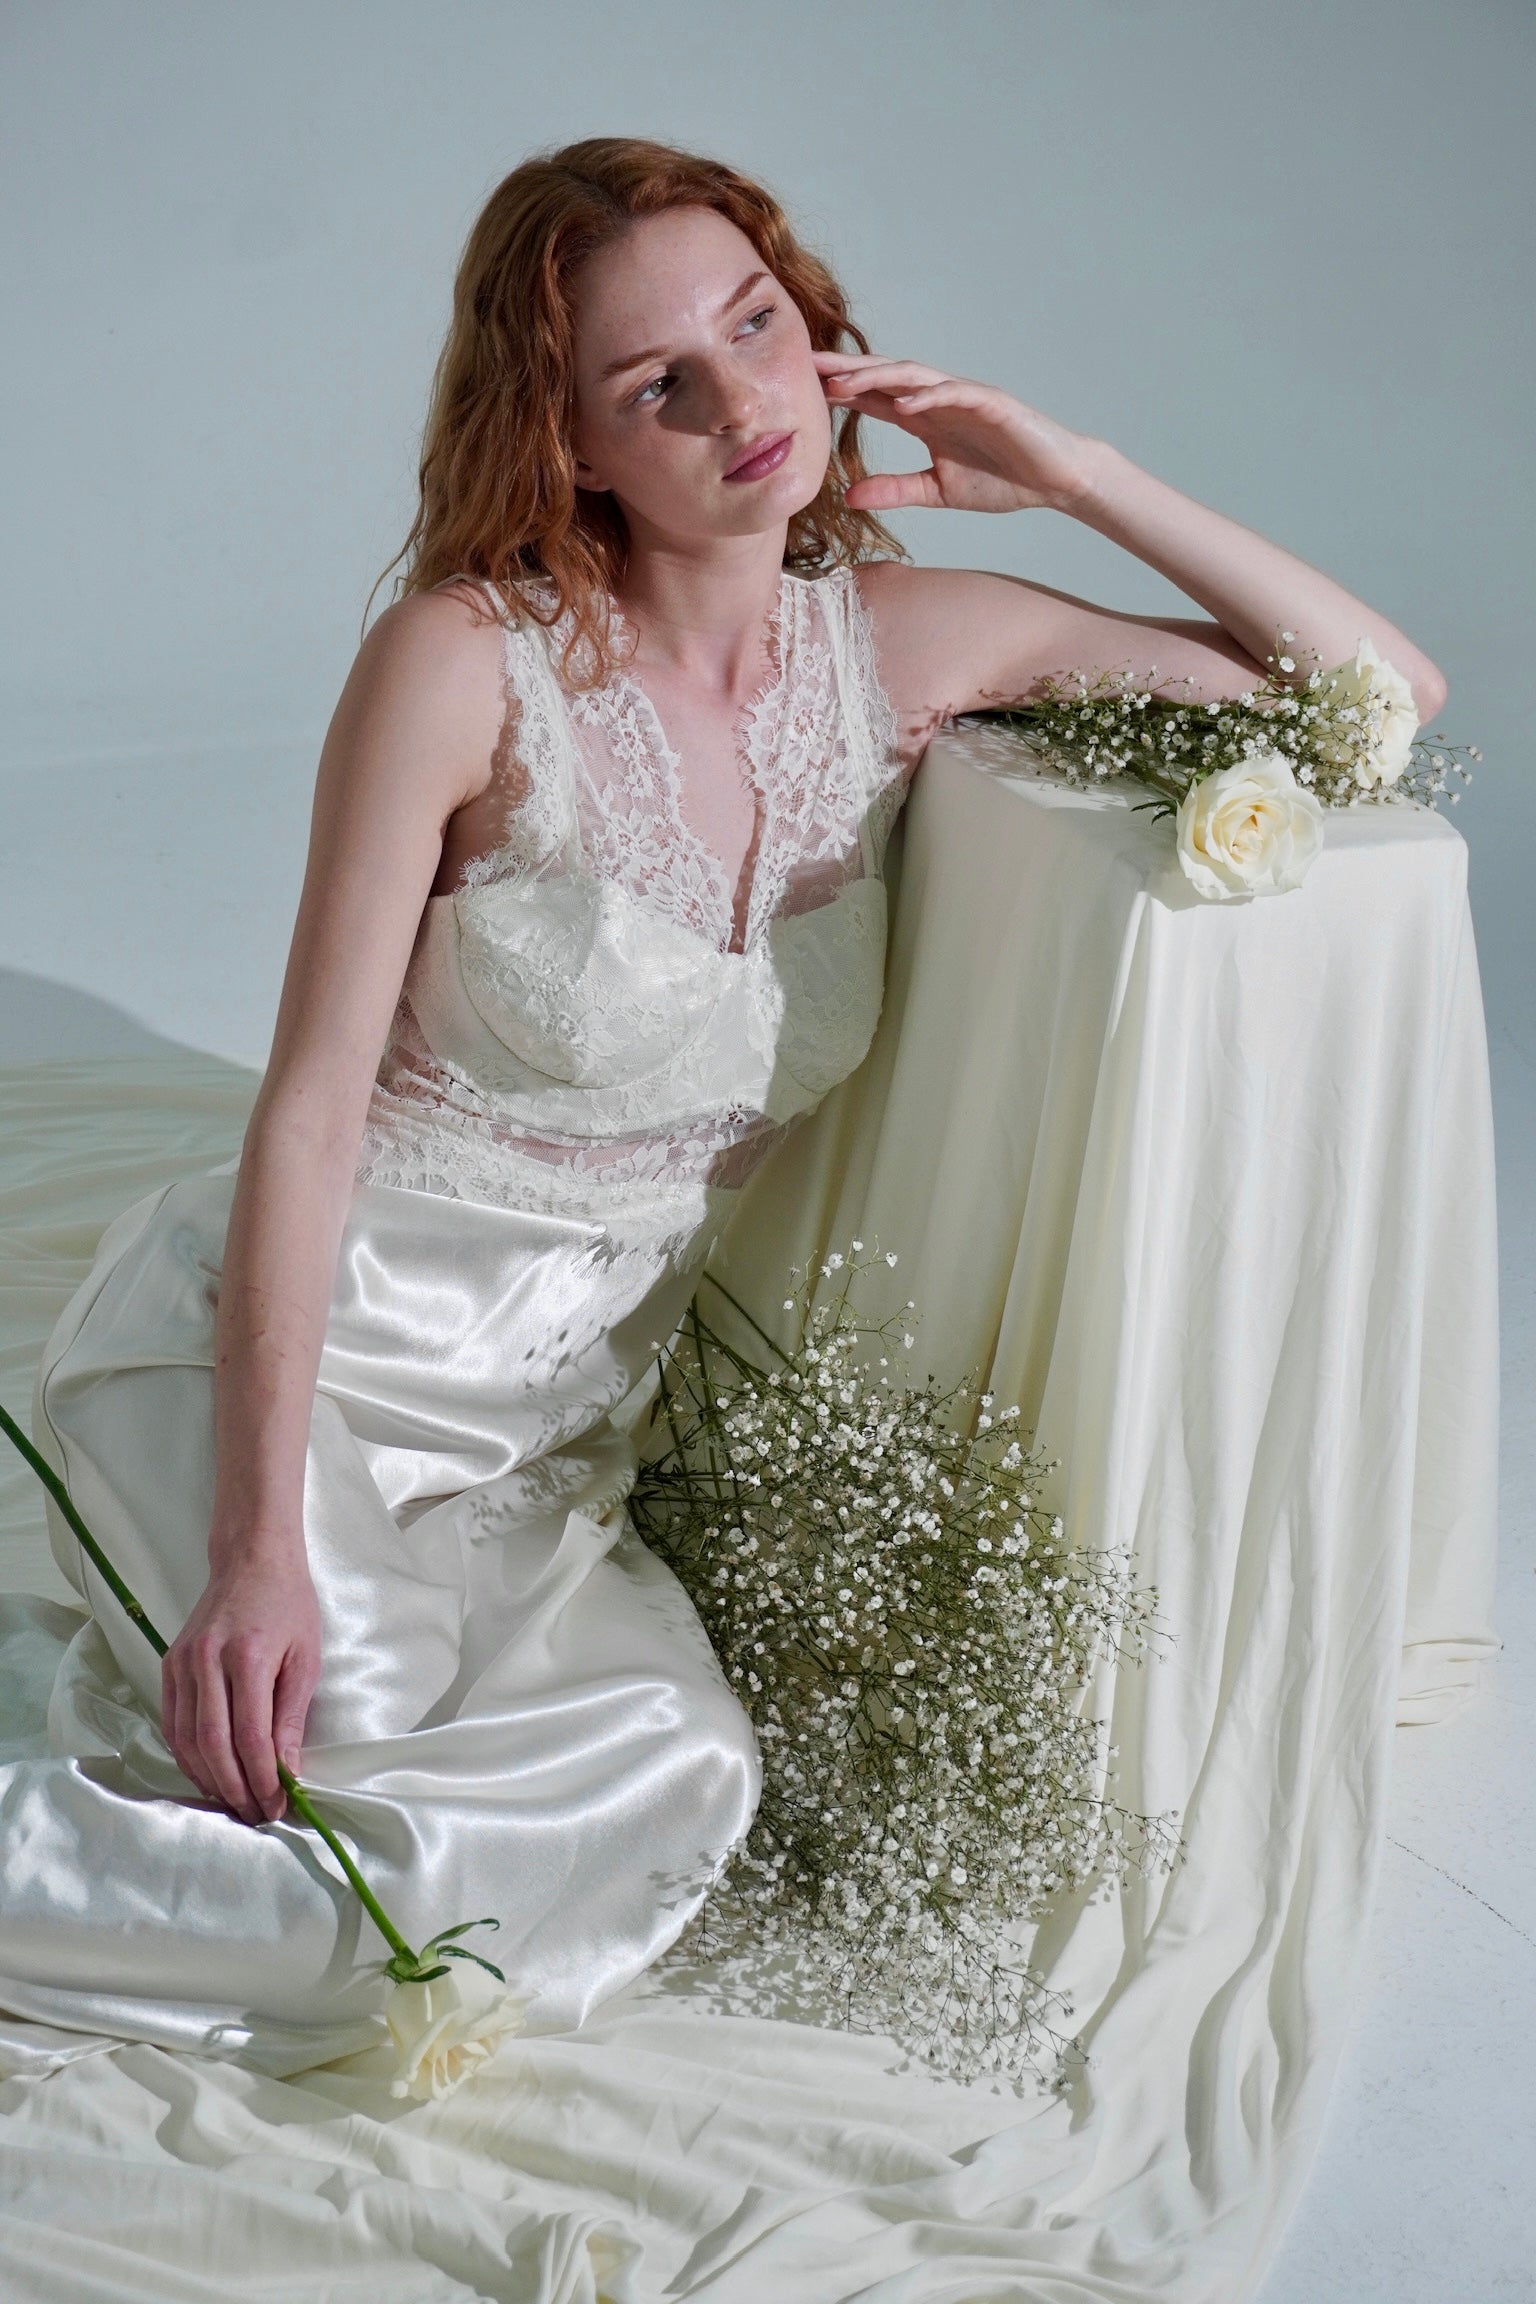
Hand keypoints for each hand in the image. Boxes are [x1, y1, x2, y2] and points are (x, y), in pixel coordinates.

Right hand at [161, 1546, 321, 1824]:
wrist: (252, 1559)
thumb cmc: (288, 1605)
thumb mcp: (306, 1658)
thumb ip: (292, 1717)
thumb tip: (287, 1772)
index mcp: (247, 1657)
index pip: (250, 1738)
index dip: (263, 1780)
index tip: (277, 1804)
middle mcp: (207, 1661)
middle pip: (213, 1746)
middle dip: (234, 1789)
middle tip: (255, 1813)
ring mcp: (182, 1663)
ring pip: (186, 1740)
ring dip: (208, 1779)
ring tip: (233, 1802)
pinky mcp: (169, 1665)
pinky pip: (172, 1723)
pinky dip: (187, 1755)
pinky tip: (207, 1773)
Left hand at [813, 350, 1100, 517]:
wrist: (1055, 481)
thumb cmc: (1001, 481)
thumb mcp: (937, 492)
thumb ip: (895, 490)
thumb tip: (849, 497)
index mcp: (924, 417)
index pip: (873, 397)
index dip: (839, 391)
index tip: (799, 388)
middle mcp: (938, 399)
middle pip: (884, 376)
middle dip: (846, 369)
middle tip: (805, 363)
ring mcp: (964, 396)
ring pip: (913, 376)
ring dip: (877, 376)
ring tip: (843, 381)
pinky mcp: (991, 402)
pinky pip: (954, 393)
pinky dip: (928, 395)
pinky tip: (902, 401)